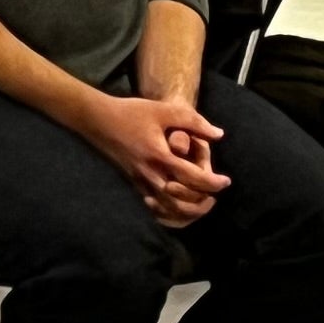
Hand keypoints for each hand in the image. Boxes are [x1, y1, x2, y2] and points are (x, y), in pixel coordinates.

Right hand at [78, 91, 226, 223]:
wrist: (97, 119)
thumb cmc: (132, 112)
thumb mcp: (164, 110)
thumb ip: (194, 122)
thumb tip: (219, 135)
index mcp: (160, 156)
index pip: (194, 178)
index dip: (214, 183)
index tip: (226, 181)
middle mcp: (150, 174)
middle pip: (183, 200)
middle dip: (203, 201)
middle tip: (216, 193)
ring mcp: (139, 181)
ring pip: (168, 208)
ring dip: (188, 210)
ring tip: (201, 201)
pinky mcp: (132, 183)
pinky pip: (154, 207)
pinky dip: (169, 212)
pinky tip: (178, 204)